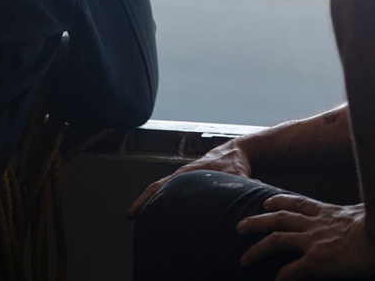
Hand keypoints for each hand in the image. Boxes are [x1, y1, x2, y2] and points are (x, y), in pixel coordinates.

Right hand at [126, 139, 252, 218]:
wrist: (238, 151)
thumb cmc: (236, 163)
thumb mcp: (237, 177)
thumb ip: (238, 190)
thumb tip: (244, 203)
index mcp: (187, 174)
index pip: (159, 187)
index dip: (144, 200)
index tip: (131, 214)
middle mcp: (183, 176)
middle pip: (157, 190)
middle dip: (144, 204)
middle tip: (132, 221)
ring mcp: (186, 178)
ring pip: (165, 191)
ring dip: (155, 203)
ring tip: (146, 223)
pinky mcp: (192, 182)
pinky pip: (174, 191)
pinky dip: (167, 201)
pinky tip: (168, 215)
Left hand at [237, 195, 374, 279]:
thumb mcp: (362, 213)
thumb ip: (353, 214)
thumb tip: (359, 214)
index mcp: (326, 212)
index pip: (297, 203)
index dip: (279, 202)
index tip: (266, 202)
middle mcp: (315, 224)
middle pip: (279, 218)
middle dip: (257, 221)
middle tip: (239, 226)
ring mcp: (314, 241)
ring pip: (277, 240)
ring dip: (258, 248)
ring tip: (244, 258)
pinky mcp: (317, 260)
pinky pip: (293, 269)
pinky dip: (282, 276)